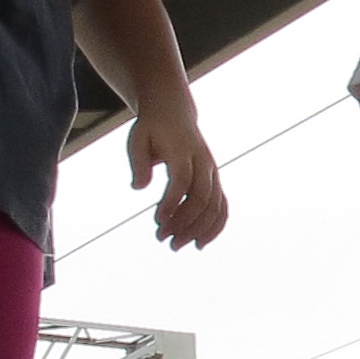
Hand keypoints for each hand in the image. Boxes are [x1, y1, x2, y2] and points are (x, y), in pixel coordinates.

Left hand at [127, 108, 227, 248]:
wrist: (174, 112)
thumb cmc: (152, 128)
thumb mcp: (137, 138)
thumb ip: (138, 163)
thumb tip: (138, 188)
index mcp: (183, 150)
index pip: (182, 180)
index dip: (171, 203)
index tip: (157, 221)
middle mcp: (203, 162)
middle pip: (201, 198)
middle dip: (184, 223)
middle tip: (161, 239)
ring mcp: (212, 172)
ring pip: (215, 206)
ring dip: (198, 230)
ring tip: (177, 245)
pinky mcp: (215, 181)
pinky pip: (222, 206)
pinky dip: (215, 227)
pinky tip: (199, 243)